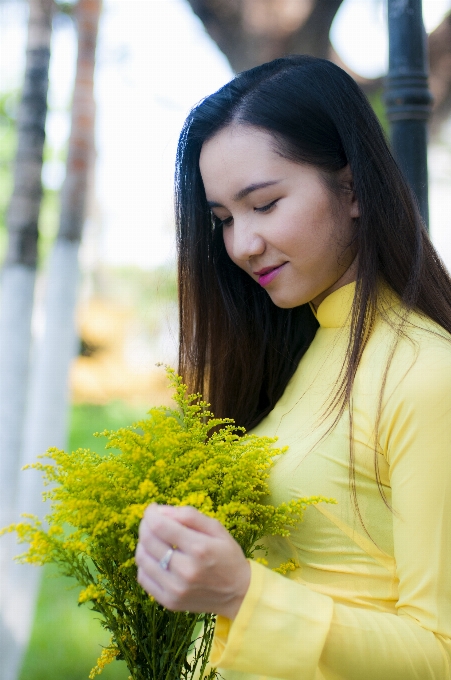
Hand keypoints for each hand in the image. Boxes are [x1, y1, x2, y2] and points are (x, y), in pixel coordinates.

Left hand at [135, 504, 250, 618]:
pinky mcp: (169, 602)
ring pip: (142, 559)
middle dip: (145, 525)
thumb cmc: (228, 556)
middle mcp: (185, 570)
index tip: (152, 508)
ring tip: (154, 539)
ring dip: (143, 543)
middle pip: (148, 541)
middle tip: (151, 521)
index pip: (160, 526)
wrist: (239, 594)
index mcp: (199, 548)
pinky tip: (156, 558)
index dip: (151, 513)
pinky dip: (145, 563)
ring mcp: (175, 589)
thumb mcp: (216, 528)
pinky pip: (143, 578)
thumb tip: (161, 511)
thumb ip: (189, 515)